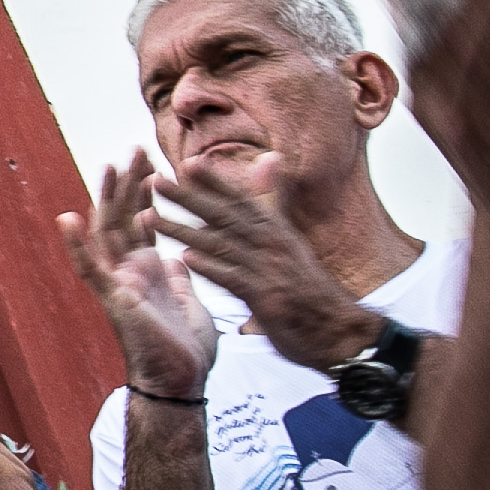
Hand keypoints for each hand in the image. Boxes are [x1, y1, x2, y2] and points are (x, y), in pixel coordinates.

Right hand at [54, 155, 219, 396]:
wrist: (183, 384)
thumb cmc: (188, 351)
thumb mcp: (192, 304)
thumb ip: (182, 279)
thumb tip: (178, 258)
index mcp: (150, 271)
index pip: (143, 221)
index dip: (145, 192)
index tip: (152, 161)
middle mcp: (130, 273)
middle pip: (124, 218)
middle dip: (129, 183)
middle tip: (136, 148)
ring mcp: (119, 284)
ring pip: (107, 234)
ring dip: (107, 200)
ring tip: (109, 165)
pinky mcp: (114, 300)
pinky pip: (91, 270)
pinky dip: (78, 245)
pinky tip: (68, 218)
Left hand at [144, 152, 364, 368]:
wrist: (338, 331)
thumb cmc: (309, 288)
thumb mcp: (291, 242)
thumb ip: (273, 202)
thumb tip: (270, 158)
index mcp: (276, 230)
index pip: (241, 200)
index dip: (214, 181)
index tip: (186, 163)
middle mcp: (272, 244)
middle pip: (224, 215)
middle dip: (187, 197)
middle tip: (155, 181)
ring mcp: (269, 270)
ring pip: (220, 244)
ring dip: (183, 230)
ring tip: (151, 217)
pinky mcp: (267, 297)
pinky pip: (234, 278)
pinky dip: (211, 267)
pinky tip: (186, 259)